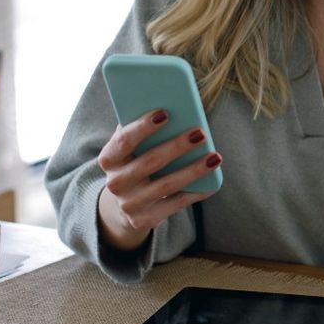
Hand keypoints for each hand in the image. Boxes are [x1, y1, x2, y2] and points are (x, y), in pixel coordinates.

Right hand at [96, 109, 221, 251]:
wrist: (123, 205)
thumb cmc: (133, 163)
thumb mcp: (129, 149)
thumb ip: (140, 129)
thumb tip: (172, 104)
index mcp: (108, 159)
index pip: (124, 140)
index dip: (143, 127)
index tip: (165, 113)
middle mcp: (115, 183)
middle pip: (151, 162)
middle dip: (177, 146)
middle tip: (200, 132)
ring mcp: (130, 204)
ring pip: (167, 185)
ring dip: (193, 170)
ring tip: (215, 156)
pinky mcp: (145, 219)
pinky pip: (176, 204)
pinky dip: (196, 192)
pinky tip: (212, 181)